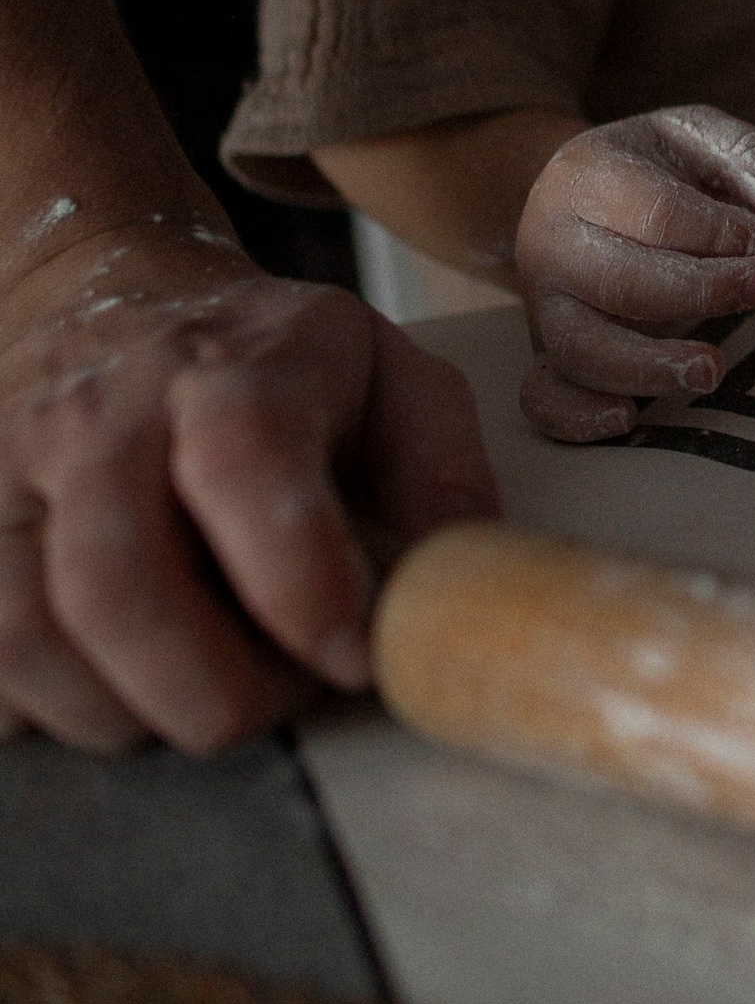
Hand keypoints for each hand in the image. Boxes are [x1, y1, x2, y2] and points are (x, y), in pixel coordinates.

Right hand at [0, 228, 495, 752]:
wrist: (110, 292)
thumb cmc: (271, 363)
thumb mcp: (389, 374)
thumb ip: (442, 472)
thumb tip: (461, 588)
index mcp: (228, 372)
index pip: (244, 458)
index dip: (300, 578)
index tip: (354, 654)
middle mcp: (101, 419)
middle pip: (115, 580)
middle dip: (211, 688)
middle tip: (282, 698)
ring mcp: (14, 476)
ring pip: (25, 632)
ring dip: (124, 711)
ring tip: (200, 694)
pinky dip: (40, 707)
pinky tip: (115, 688)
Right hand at [515, 108, 754, 442]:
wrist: (580, 195)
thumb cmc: (655, 169)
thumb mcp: (700, 137)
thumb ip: (750, 157)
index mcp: (586, 174)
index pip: (654, 213)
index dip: (718, 233)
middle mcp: (551, 241)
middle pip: (616, 280)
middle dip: (697, 292)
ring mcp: (543, 303)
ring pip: (578, 347)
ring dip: (647, 366)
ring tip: (711, 370)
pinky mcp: (547, 353)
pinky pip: (541, 397)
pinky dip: (575, 417)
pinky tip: (630, 419)